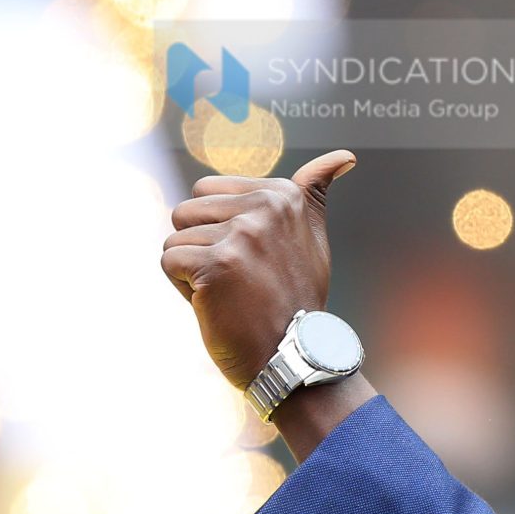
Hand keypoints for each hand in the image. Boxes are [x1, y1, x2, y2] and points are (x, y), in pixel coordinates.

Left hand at [160, 148, 356, 387]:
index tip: (251, 259)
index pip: (206, 191)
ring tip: (229, 293)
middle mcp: (264, 207)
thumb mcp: (314, 238)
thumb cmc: (297, 299)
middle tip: (237, 280)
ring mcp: (241, 234)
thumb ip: (313, 194)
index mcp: (282, 194)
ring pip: (176, 239)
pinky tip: (217, 304)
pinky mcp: (217, 264)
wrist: (294, 358)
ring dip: (192, 271)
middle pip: (185, 211)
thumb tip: (345, 156)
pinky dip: (183, 289)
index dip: (217, 230)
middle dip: (199, 247)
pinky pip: (169, 262)